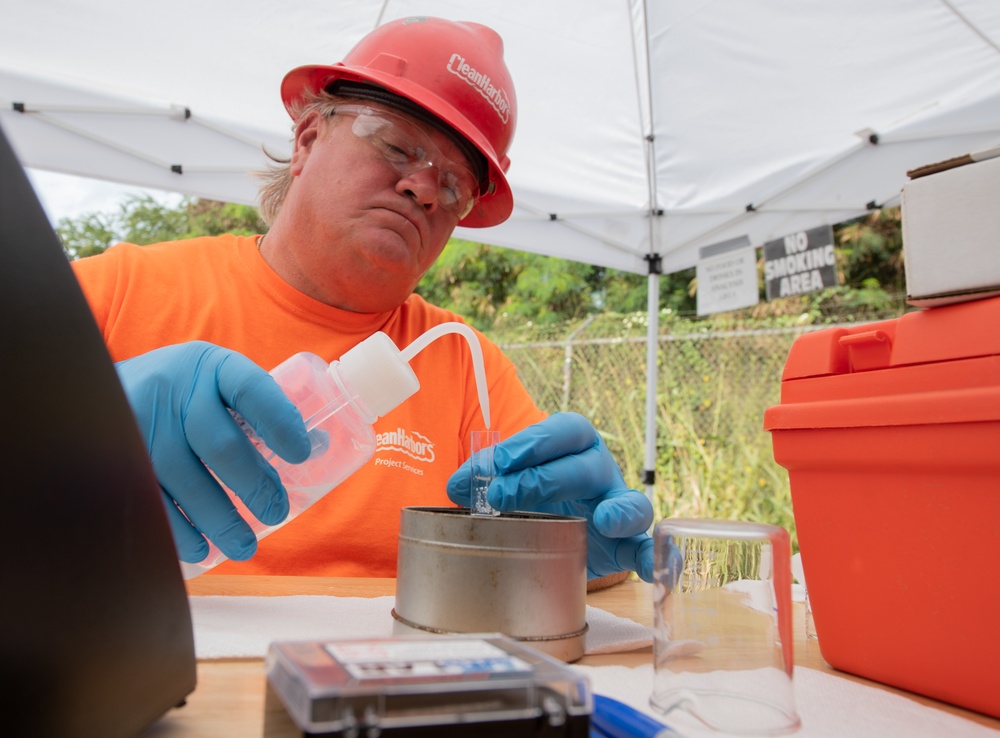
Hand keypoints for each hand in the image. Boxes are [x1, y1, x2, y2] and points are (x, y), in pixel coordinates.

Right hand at [115, 342, 310, 562]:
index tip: (301, 455)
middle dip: (254, 486)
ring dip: (220, 521)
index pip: (252, 390)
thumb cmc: (182, 392)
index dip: (280, 423)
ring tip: (245, 545)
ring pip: (185, 481)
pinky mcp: (112, 456)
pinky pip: (150, 500)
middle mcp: (174, 388)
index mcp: (211, 365)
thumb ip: (257, 409)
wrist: (96, 382)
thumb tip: (319, 449)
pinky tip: (200, 549)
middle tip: (276, 512)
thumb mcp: (217, 382)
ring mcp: (138, 422)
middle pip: (220, 446)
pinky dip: (178, 531)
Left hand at [446, 412, 653, 580]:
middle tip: (500, 496)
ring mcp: (616, 505)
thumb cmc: (530, 492)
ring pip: (628, 501)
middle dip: (543, 478)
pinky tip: (654, 569)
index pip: (564, 430)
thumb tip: (456, 487)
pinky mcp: (625, 544)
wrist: (553, 525)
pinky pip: (644, 547)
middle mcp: (599, 469)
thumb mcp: (506, 479)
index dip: (534, 441)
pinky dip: (652, 557)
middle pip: (586, 465)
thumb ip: (482, 478)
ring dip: (619, 510)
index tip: (501, 460)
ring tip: (605, 520)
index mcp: (573, 444)